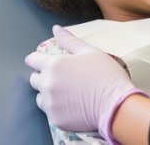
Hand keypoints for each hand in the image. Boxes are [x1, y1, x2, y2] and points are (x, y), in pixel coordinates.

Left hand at [25, 25, 147, 142]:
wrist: (116, 105)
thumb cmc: (105, 74)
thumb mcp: (89, 51)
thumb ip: (69, 40)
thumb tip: (56, 29)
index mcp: (54, 65)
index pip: (33, 60)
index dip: (37, 59)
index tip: (41, 61)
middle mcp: (47, 85)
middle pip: (34, 79)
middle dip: (43, 76)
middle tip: (62, 77)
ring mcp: (50, 104)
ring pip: (40, 97)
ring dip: (48, 93)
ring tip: (68, 92)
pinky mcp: (56, 120)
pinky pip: (50, 112)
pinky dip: (58, 108)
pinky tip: (73, 105)